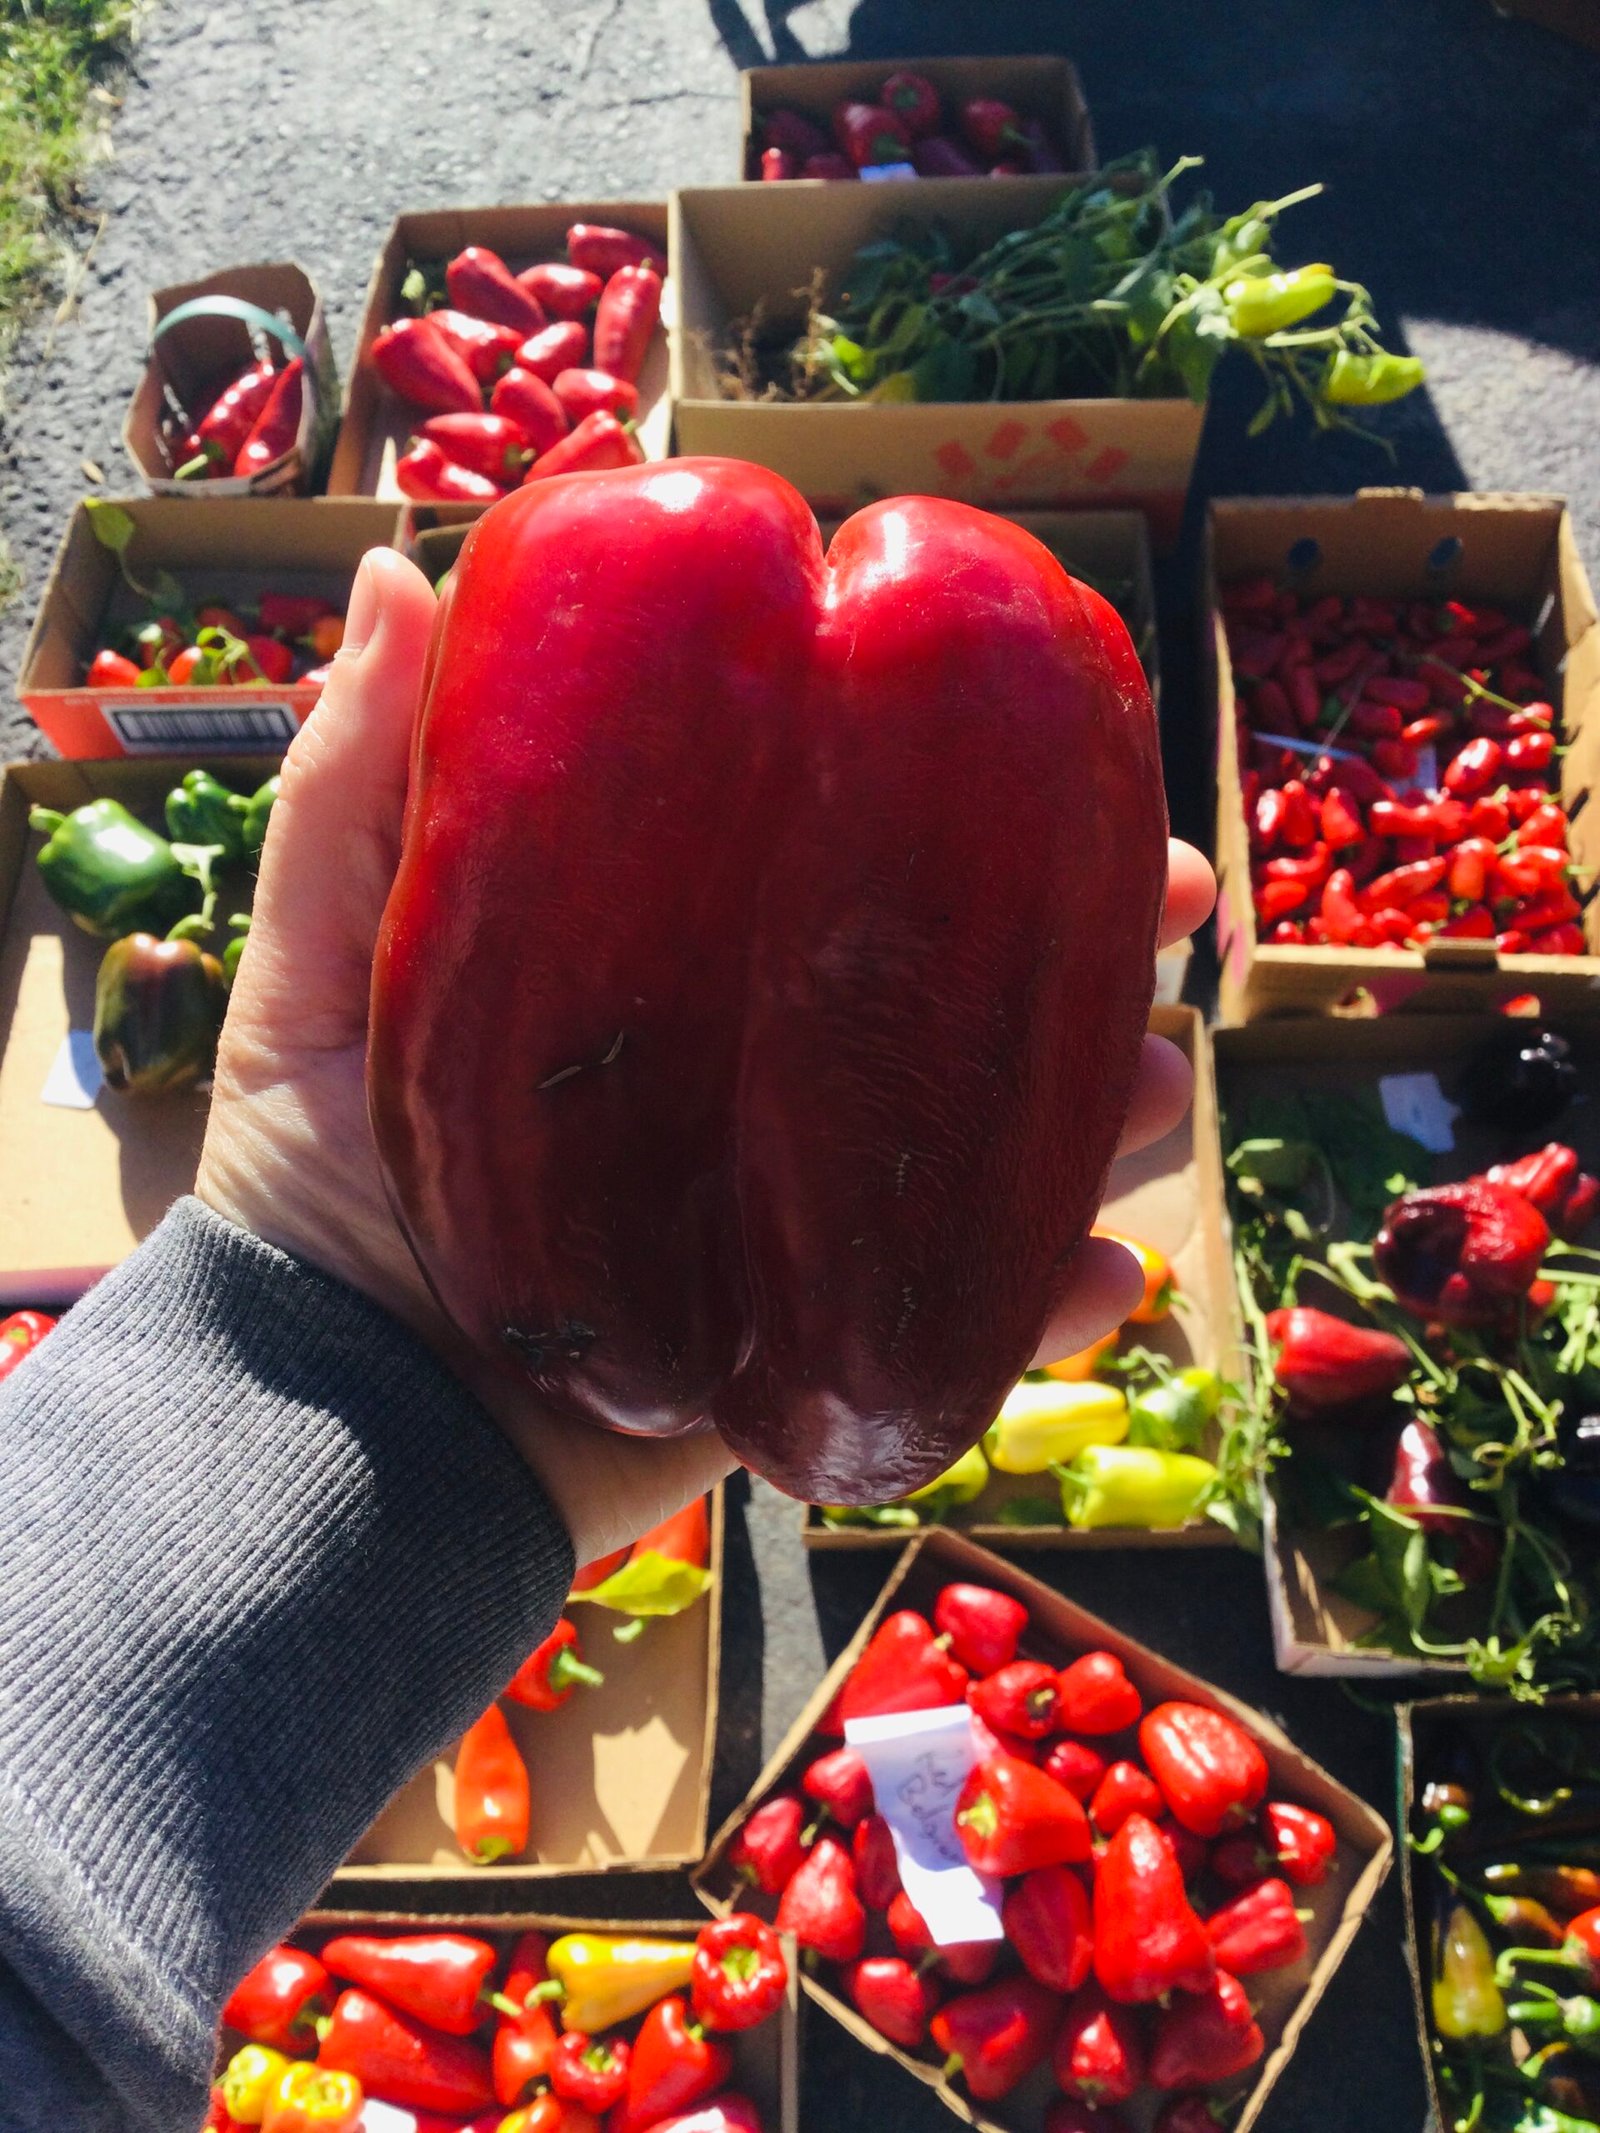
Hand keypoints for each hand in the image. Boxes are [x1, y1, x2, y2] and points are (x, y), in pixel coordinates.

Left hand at [198, 548, 1213, 1550]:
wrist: (335, 1418)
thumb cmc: (314, 1177)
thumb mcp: (323, 951)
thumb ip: (356, 779)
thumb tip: (391, 564)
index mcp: (680, 978)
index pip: (840, 864)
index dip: (949, 801)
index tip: (1037, 727)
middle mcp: (760, 1085)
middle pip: (949, 993)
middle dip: (1078, 943)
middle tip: (1166, 903)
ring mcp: (799, 1220)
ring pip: (988, 1148)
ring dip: (1098, 1113)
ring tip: (1154, 1086)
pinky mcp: (813, 1350)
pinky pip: (955, 1325)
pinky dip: (1040, 1307)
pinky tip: (1101, 1278)